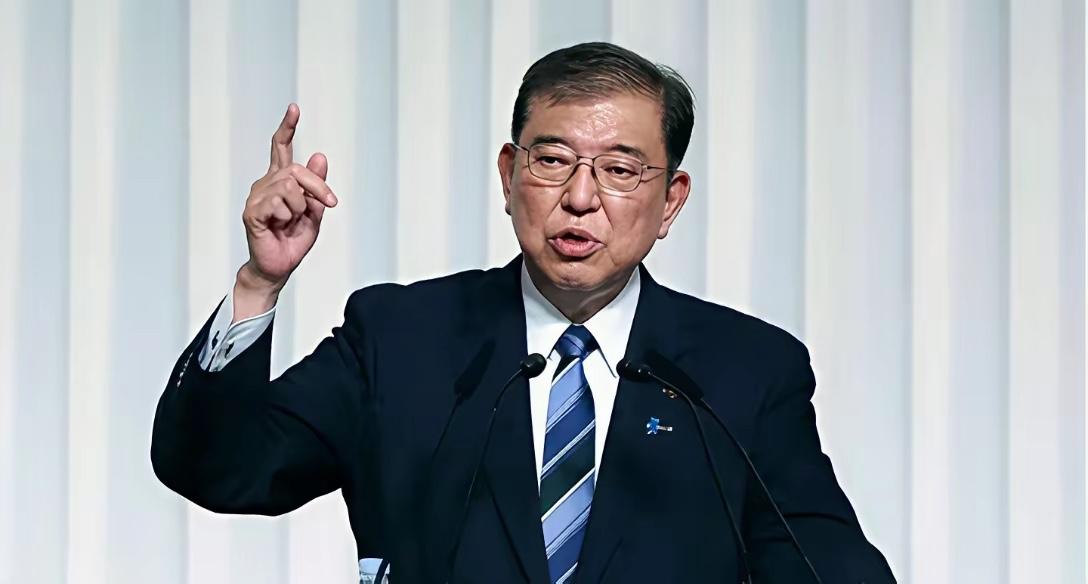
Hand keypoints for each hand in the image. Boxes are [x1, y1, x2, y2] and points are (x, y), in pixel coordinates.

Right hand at [240, 103, 337, 292]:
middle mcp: (265, 183)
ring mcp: (257, 196)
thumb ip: (317, 186)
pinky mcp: (252, 211)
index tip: (294, 108)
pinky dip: (288, 217)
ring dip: (301, 208)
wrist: (279, 267)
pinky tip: (279, 226)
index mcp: (279, 181)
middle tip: (330, 203)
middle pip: (296, 169)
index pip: (280, 148)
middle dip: (318, 186)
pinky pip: (279, 203)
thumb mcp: (315, 211)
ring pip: (290, 187)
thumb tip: (319, 156)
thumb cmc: (293, 241)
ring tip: (291, 222)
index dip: (287, 128)